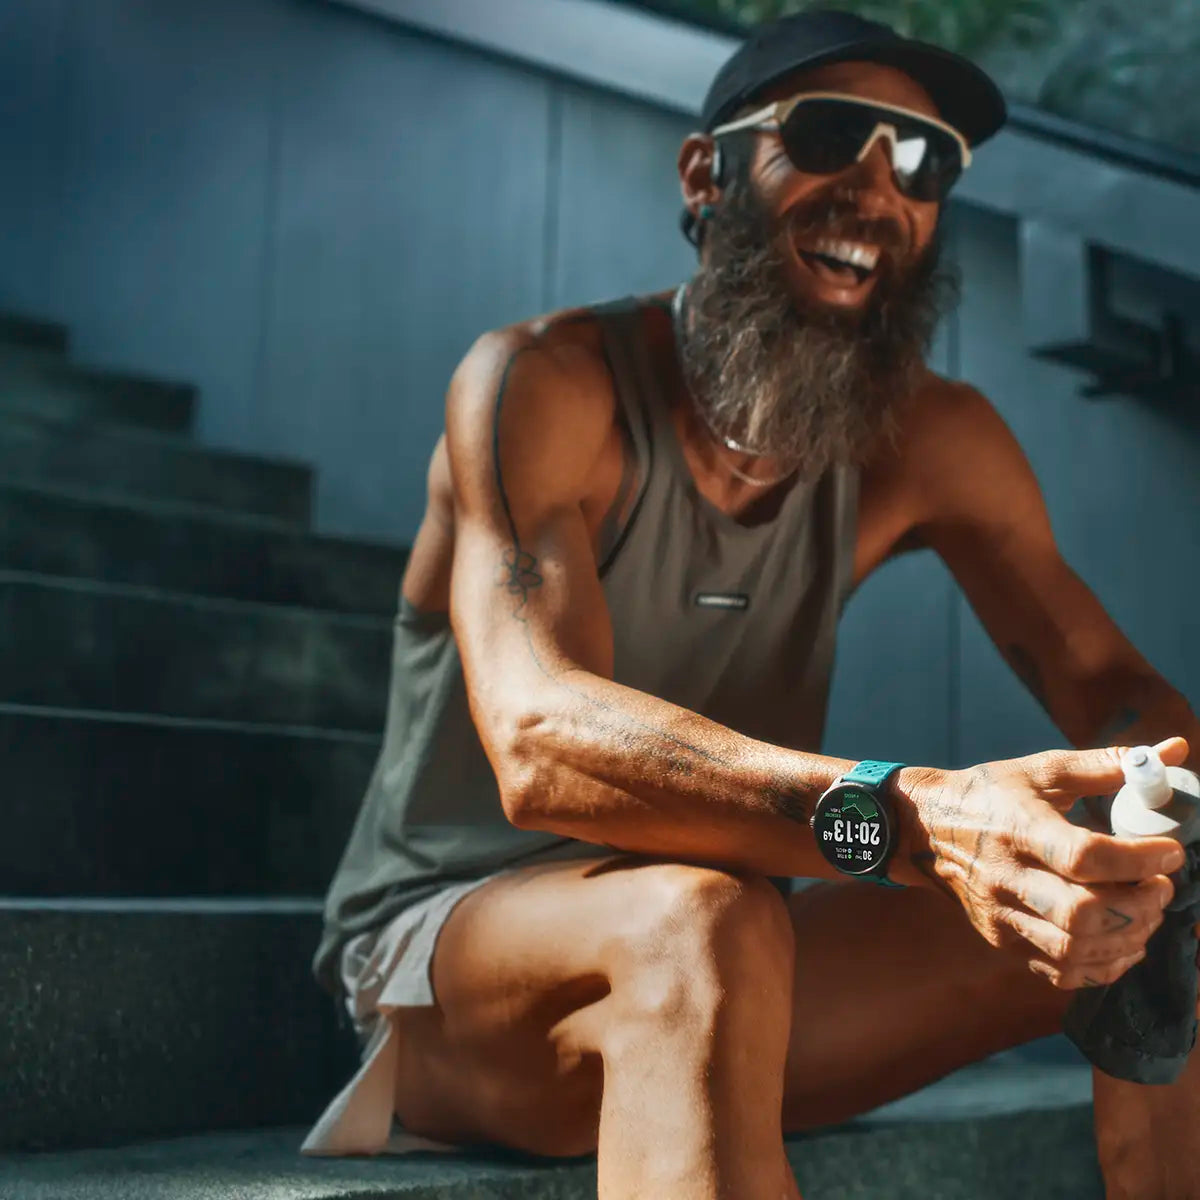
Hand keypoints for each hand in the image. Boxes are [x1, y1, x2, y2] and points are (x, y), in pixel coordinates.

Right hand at [906, 737, 1189, 989]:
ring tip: (1147, 911)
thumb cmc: (989, 793)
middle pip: (1081, 913)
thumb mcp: (1040, 770)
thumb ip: (1107, 764)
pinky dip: (1104, 966)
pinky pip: (1060, 973)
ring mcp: (1000, 915)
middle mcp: (1004, 877)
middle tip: (1160, 885)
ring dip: (1128, 937)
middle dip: (1139, 905)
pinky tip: (1123, 942)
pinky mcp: (1001, 941)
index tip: (1170, 852)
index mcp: (1016, 828)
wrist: (924, 829)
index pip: (1082, 857)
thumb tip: (1174, 748)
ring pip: (1074, 949)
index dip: (1137, 860)